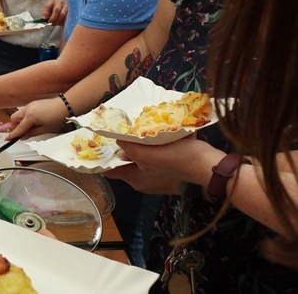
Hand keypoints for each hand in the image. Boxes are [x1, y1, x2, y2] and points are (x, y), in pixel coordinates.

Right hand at [8, 98, 67, 138]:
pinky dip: (25, 117)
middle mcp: (28, 109)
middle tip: (22, 133)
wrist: (64, 106)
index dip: (13, 135)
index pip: (19, 128)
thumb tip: (24, 136)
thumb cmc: (57, 118)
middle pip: (14, 118)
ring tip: (30, 127)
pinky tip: (33, 121)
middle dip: (15, 126)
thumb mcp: (45, 129)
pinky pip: (24, 111)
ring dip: (20, 121)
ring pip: (18, 114)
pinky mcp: (33, 103)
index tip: (7, 139)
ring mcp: (30, 105)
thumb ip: (32, 133)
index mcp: (30, 116)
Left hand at [41, 0, 67, 26]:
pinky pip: (66, 18)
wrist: (58, 8)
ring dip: (58, 21)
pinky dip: (62, 22)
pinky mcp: (69, 12)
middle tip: (50, 22)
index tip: (44, 18)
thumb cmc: (51, 9)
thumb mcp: (46, 10)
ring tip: (54, 24)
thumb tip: (44, 18)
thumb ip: (45, 13)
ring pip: (63, 14)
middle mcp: (60, 2)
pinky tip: (58, 23)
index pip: (48, 6)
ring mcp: (65, 6)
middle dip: (53, 18)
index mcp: (52, 0)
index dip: (46, 12)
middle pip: (57, 10)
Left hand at [104, 136, 222, 194]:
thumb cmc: (177, 161)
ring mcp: (159, 177)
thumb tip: (118, 142)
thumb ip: (129, 148)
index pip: (111, 171)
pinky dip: (159, 145)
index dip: (103, 158)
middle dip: (125, 146)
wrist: (210, 167)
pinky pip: (160, 155)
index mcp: (135, 179)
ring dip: (143, 143)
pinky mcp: (173, 170)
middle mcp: (145, 181)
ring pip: (144, 157)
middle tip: (120, 130)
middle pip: (127, 161)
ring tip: (139, 128)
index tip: (98, 145)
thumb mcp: (148, 154)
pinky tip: (160, 132)